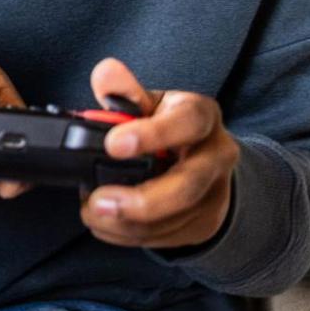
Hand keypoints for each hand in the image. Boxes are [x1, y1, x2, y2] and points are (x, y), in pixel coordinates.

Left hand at [80, 57, 238, 248]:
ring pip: (173, 219)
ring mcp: (214, 193)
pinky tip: (107, 224)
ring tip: (93, 212)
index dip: (152, 135)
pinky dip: (130, 235)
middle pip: (187, 186)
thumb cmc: (166, 124)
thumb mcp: (149, 102)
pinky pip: (166, 237)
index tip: (112, 144)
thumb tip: (106, 73)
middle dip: (140, 200)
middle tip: (98, 202)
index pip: (187, 123)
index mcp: (201, 116)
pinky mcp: (205, 223)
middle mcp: (216, 155)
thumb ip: (124, 90)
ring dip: (126, 224)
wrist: (201, 157)